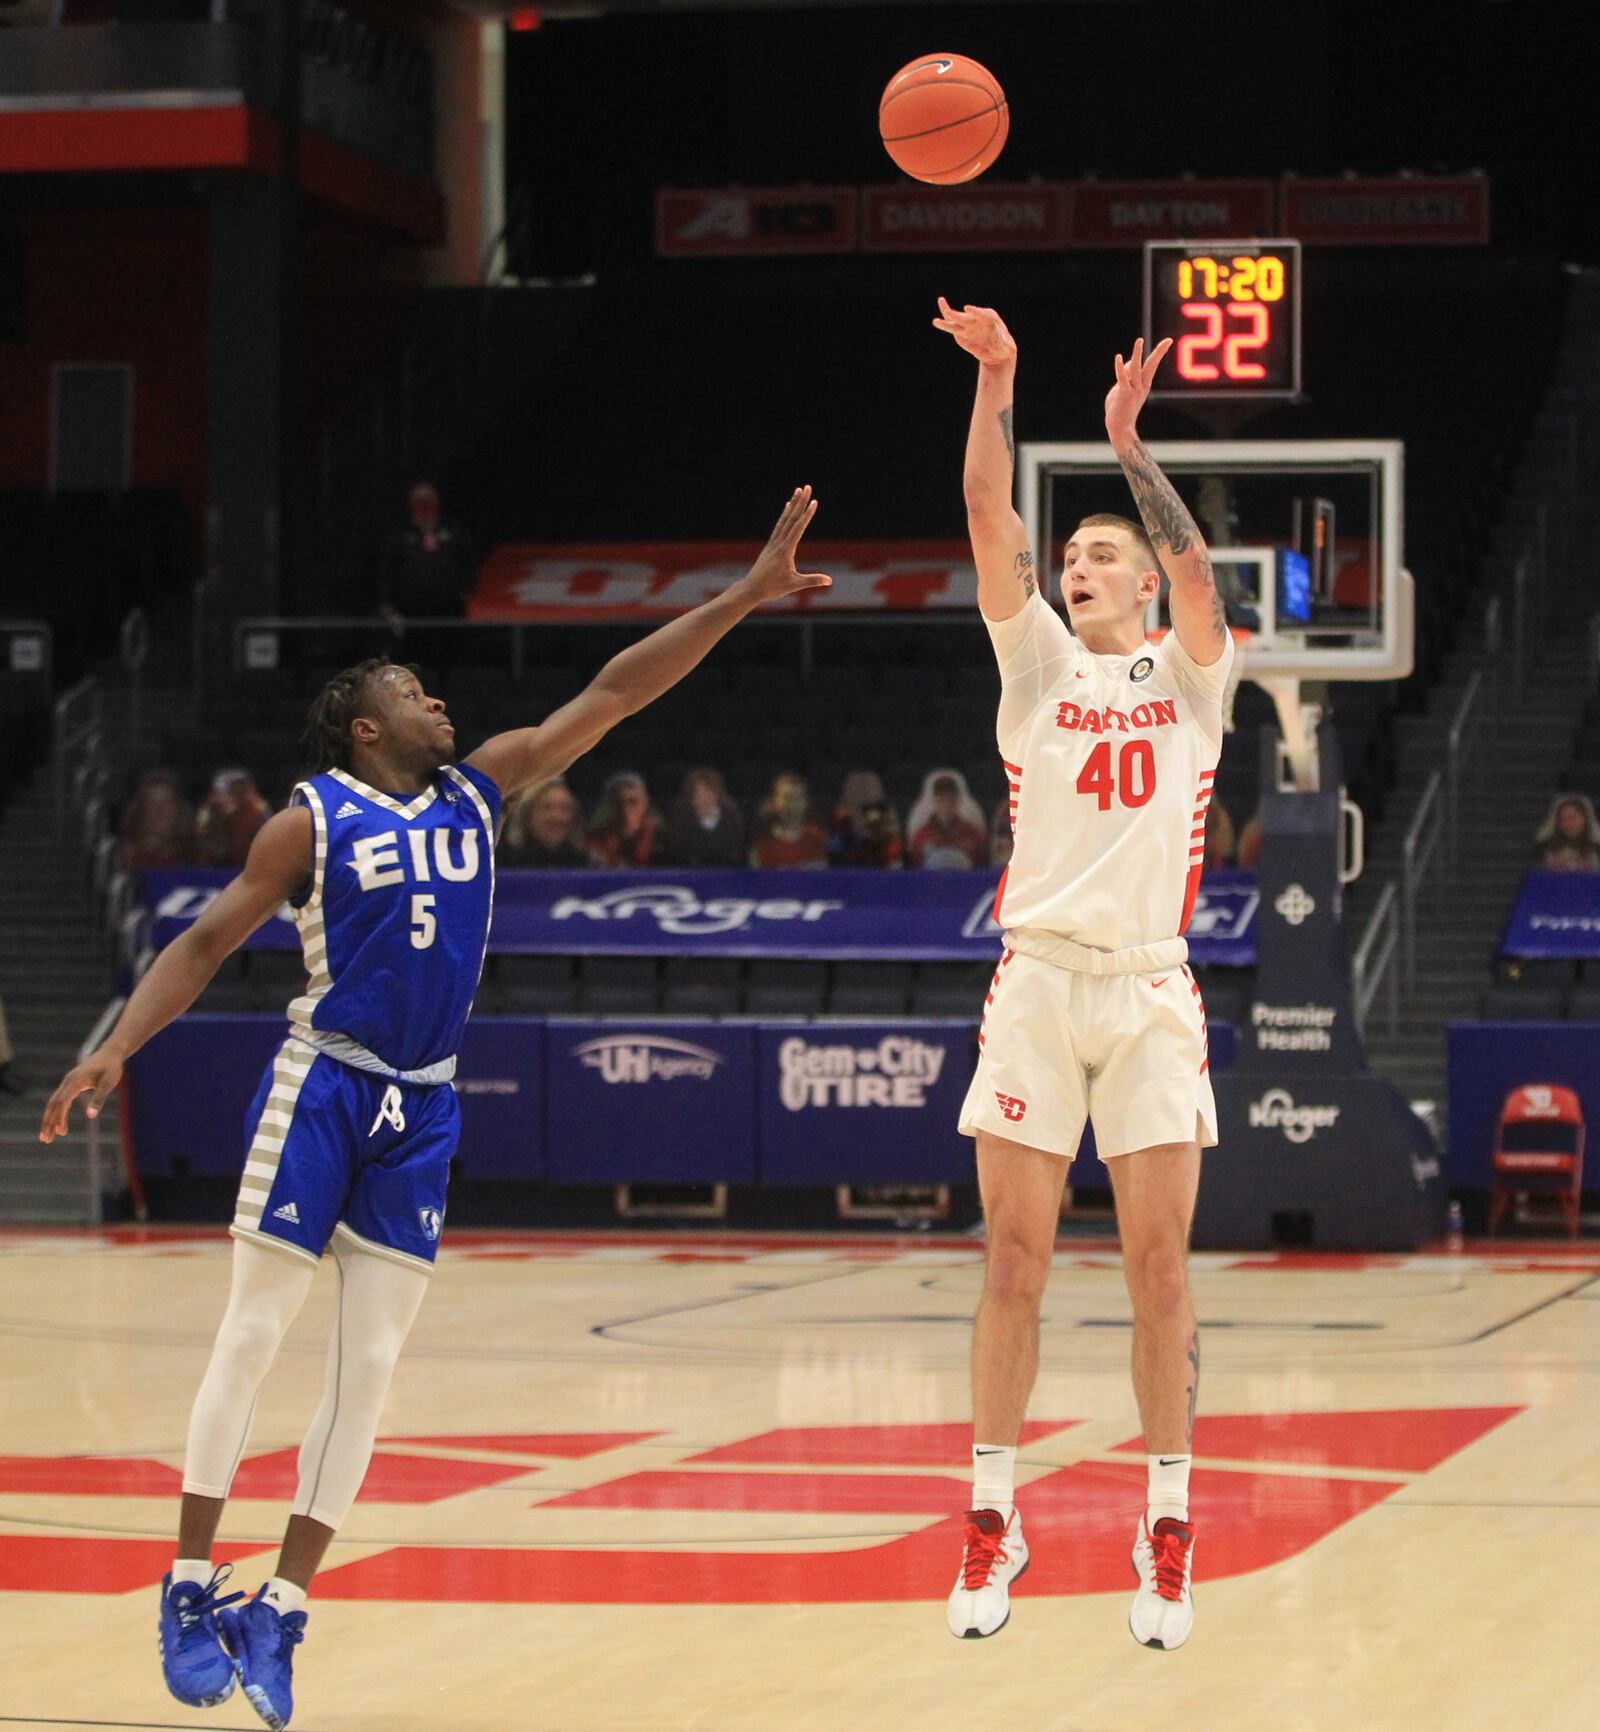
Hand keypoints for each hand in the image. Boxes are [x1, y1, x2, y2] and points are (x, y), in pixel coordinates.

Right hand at [39, 1049, 123, 1143]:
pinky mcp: (71, 1085)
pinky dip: (59, 1114)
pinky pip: (61, 1101)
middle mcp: (68, 1081)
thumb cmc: (111, 1068)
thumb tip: (91, 1116)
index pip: (62, 1101)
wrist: (111, 1053)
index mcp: (75, 1080)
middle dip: (48, 1122)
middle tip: (45, 1140)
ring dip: (51, 1120)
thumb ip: (99, 1099)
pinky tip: (61, 1126)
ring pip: (55, 1104)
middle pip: (53, 1104)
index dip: (58, 1117)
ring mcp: (68, 1083)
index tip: (57, 1131)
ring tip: (50, 1138)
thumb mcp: (108, 1083)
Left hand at [737, 487, 831, 604]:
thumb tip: (830, 581)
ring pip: (784, 520)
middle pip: (791, 518)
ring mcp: (773, 543)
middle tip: (807, 487)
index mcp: (785, 550)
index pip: (798, 528)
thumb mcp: (794, 585)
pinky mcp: (770, 545)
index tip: (814, 502)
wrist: (751, 589)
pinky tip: (787, 508)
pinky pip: (779, 526)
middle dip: (800, 502)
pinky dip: (784, 515)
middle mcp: (778, 542)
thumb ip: (812, 580)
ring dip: (792, 505)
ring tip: (797, 491)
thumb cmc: (772, 588)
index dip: (807, 515)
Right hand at [932, 297, 1016, 367]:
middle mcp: (976, 319)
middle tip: (948, 311)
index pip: (980, 313)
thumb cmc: (1003, 346)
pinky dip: (944, 324)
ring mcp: (967, 326)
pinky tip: (937, 321)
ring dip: (946, 314)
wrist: (996, 352)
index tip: (967, 309)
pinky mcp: (961, 334)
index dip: (974, 311)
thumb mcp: (1007, 347)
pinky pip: (951, 327)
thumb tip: (1008, 349)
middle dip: (956, 315)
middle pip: (964, 317)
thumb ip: (1005, 345)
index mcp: (989, 316)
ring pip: (955, 320)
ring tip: (939, 310)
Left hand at [1104, 336, 1171, 449]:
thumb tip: (1128, 362)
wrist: (1120, 428)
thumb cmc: (1120, 409)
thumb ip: (1125, 375)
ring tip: (1140, 340)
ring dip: (1138, 354)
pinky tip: (1119, 357)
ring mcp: (1134, 390)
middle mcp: (1141, 386)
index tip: (1168, 342)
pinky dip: (1120, 367)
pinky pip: (1122, 378)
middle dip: (1159, 352)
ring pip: (1136, 368)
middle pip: (1151, 365)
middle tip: (1168, 341)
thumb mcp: (1123, 389)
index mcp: (1144, 385)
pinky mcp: (1124, 394)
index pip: (1153, 365)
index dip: (1159, 353)